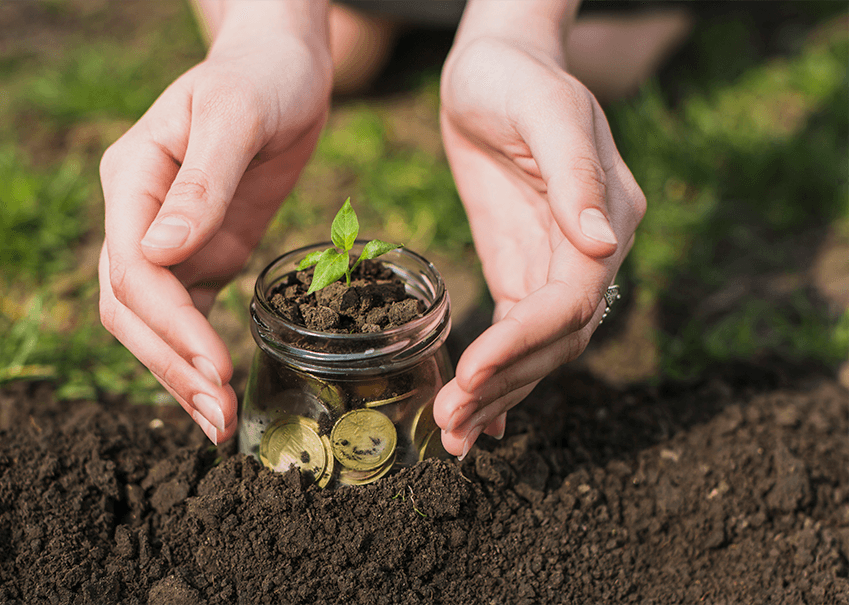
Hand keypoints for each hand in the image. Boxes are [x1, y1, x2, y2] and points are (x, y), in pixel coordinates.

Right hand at [98, 13, 331, 444]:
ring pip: (155, 323)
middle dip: (171, 366)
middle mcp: (140, 216)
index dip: (169, 322)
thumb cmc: (259, 76)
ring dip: (182, 374)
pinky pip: (190, 314)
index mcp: (131, 179)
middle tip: (217, 415)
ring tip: (220, 422)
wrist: (283, 68)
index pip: (133, 268)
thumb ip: (201, 183)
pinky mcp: (206, 254)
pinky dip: (199, 356)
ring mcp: (171, 240)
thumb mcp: (234, 115)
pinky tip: (220, 391)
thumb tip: (160, 253)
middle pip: (132, 309)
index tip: (212, 363)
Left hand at [434, 31, 645, 457]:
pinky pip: (517, 332)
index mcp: (607, 215)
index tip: (472, 370)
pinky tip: (474, 413)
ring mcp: (558, 263)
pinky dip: (497, 374)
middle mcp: (590, 251)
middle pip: (557, 338)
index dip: (524, 340)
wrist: (492, 69)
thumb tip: (603, 244)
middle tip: (451, 423)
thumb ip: (576, 174)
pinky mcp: (523, 268)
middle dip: (505, 382)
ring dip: (499, 393)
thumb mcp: (545, 110)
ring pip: (538, 347)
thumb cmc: (516, 78)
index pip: (572, 298)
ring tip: (452, 435)